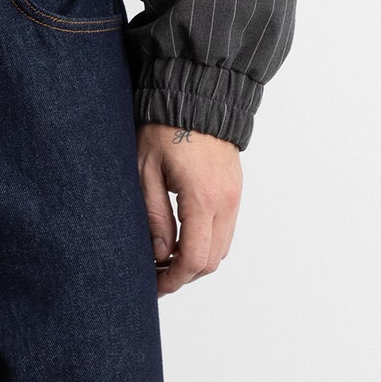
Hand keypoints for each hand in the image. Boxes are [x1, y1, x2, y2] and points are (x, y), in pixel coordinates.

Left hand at [136, 124, 241, 297]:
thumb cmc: (164, 128)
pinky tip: (180, 239)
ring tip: (164, 259)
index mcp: (203, 199)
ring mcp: (234, 197)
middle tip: (155, 276)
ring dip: (195, 261)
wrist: (196, 95)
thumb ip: (154, 216)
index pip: (194, 259)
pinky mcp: (235, 190)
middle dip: (183, 275)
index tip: (155, 286)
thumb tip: (160, 255)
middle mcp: (226, 202)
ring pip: (221, 249)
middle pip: (211, 261)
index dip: (174, 279)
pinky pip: (225, 230)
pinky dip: (206, 243)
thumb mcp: (145, 172)